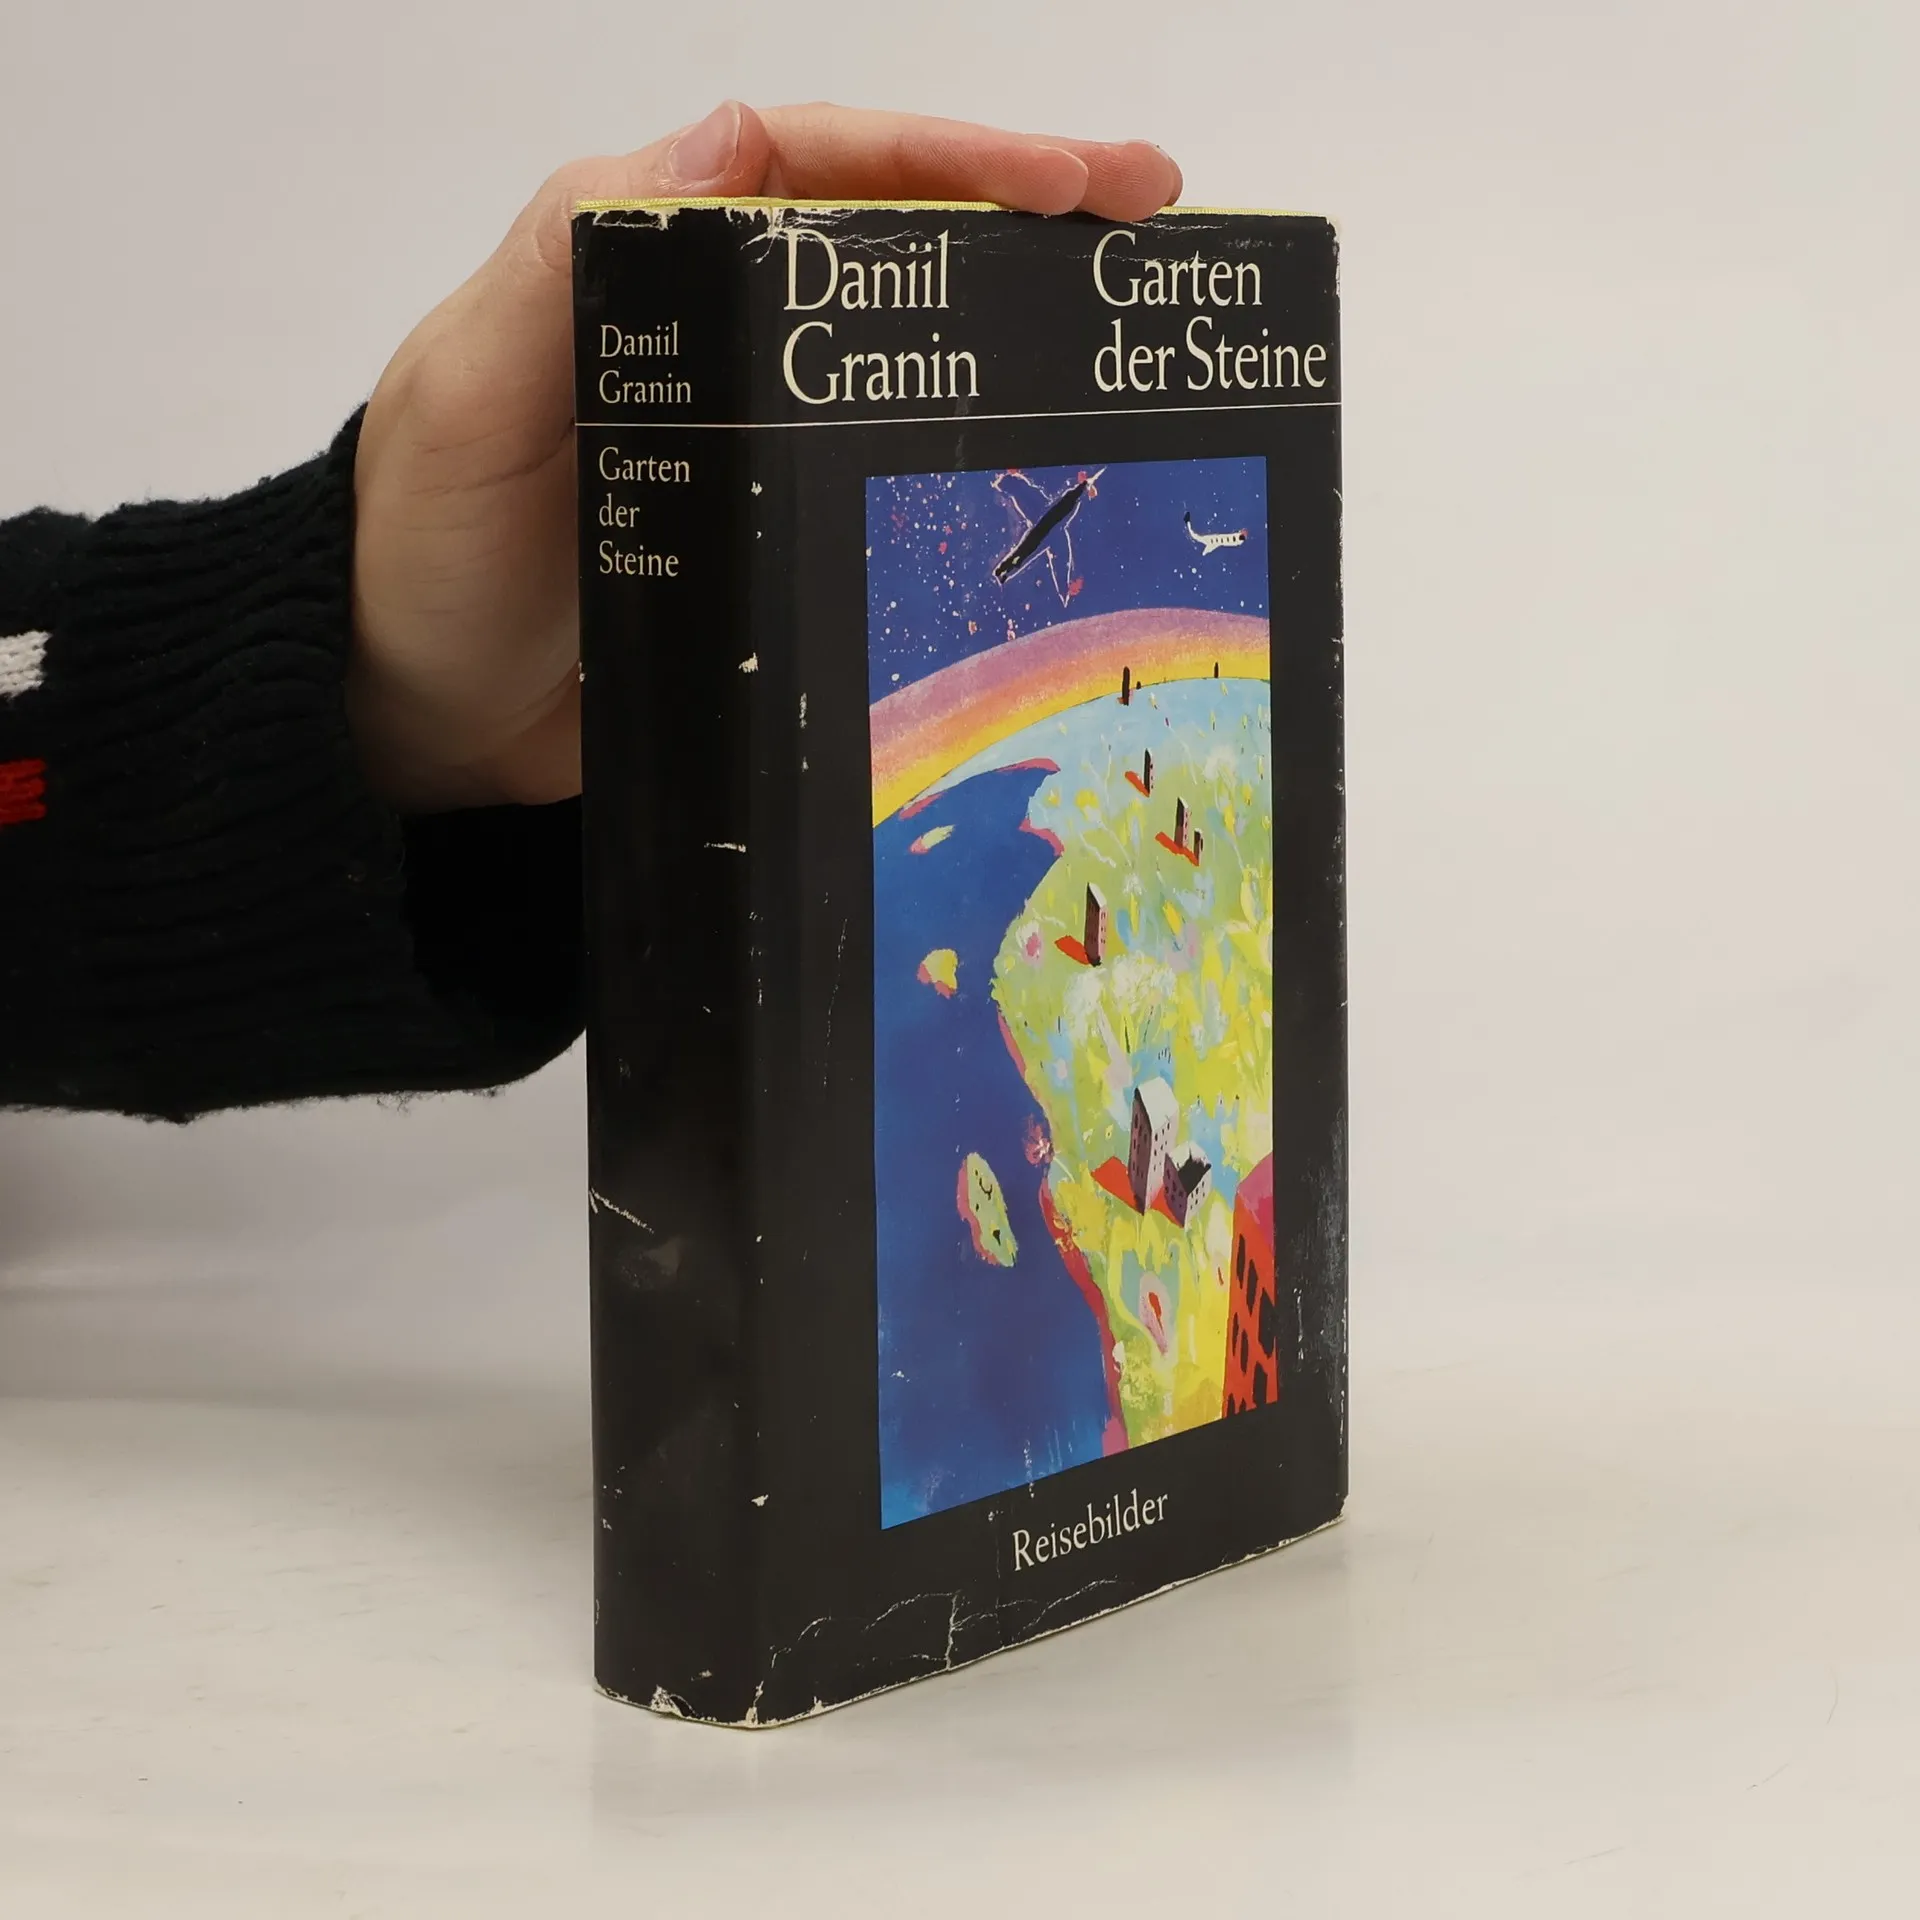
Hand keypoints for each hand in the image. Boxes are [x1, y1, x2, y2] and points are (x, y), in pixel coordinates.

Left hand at [347, 103, 1183, 810]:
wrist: (411, 721)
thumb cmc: (426, 551)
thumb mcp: (474, 391)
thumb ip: (575, 262)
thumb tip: (734, 138)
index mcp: (646, 257)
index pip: (820, 169)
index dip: (953, 157)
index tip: (1071, 184)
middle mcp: (716, 333)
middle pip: (893, 247)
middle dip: (1028, 222)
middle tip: (1154, 229)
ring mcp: (753, 438)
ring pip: (906, 360)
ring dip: (1019, 336)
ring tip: (1132, 338)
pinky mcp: (772, 533)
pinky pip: (885, 475)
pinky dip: (971, 462)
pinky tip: (1052, 473)